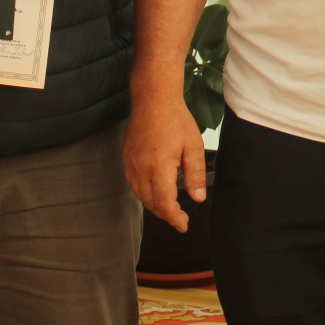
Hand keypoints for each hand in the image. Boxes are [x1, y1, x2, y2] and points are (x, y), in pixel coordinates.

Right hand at [123, 90, 207, 231]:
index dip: (174, 219)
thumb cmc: (176, 120)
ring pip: (140, 196)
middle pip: (150, 203)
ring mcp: (130, 163)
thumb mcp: (193, 146)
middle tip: (180, 218)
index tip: (184, 225)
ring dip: (154, 205)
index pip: (164, 204)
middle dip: (166, 214)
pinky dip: (144, 193)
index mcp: (159, 168)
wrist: (153, 99)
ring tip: (170, 207)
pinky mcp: (126, 157)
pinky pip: (133, 183)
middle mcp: (140, 169)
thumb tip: (198, 198)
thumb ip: (196, 174)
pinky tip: (155, 191)